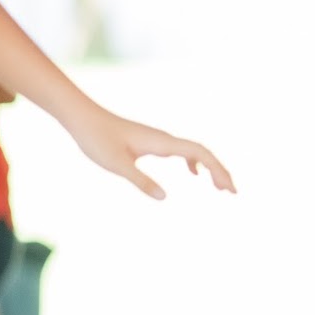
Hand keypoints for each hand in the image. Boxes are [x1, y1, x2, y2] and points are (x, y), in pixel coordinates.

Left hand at [67, 106, 235, 199]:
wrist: (83, 117)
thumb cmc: (97, 139)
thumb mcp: (117, 164)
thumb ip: (140, 180)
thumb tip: (164, 197)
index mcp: (162, 143)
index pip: (201, 153)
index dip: (218, 170)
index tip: (228, 189)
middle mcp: (166, 139)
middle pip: (204, 153)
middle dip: (220, 171)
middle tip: (232, 192)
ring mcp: (160, 140)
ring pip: (195, 152)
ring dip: (210, 168)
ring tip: (219, 187)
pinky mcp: (152, 142)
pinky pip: (182, 151)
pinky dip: (194, 163)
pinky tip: (193, 174)